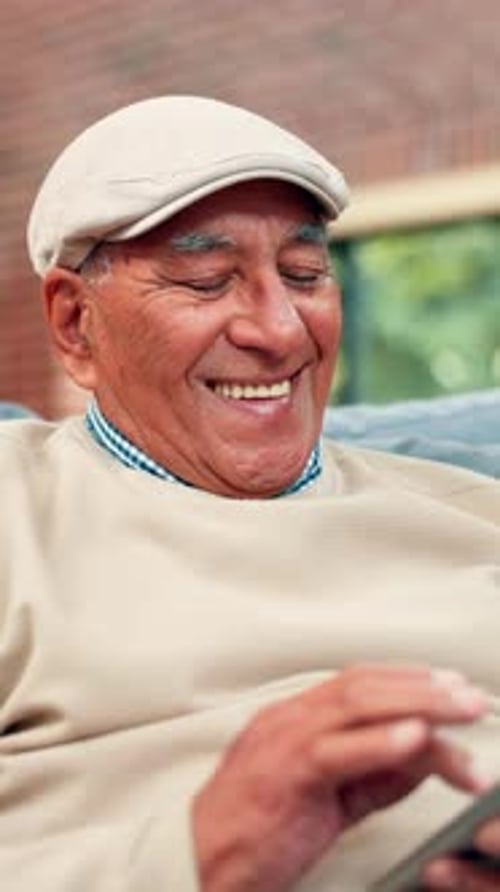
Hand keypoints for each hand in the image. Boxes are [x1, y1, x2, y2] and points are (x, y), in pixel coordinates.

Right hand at [192, 664, 489, 891]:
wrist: (199, 864)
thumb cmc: (255, 833)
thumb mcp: (327, 798)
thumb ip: (373, 772)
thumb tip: (424, 754)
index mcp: (295, 719)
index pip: (358, 681)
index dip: (409, 678)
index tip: (450, 685)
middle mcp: (290, 719)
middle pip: (364, 685)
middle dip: (425, 687)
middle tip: (470, 697)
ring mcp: (284, 742)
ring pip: (356, 705)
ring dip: (418, 705)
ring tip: (462, 711)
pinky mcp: (284, 775)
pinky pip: (336, 750)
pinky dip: (380, 742)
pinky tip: (416, 739)